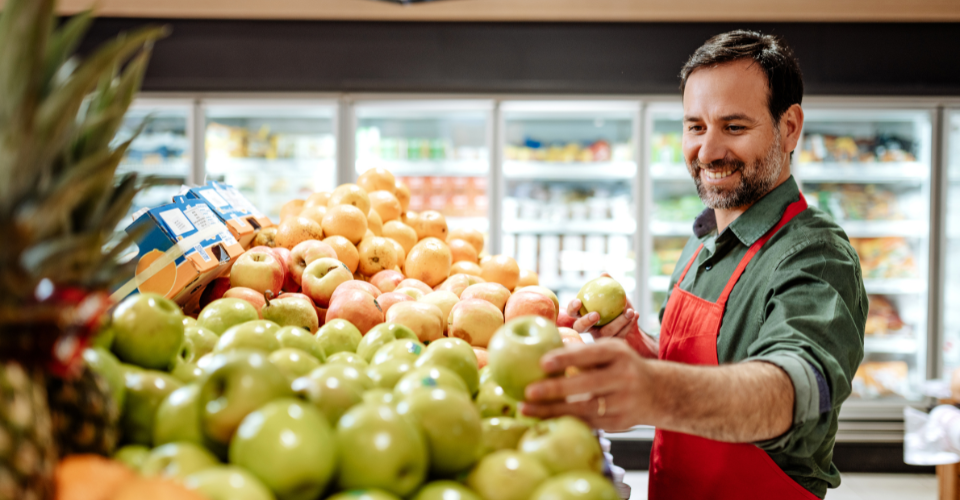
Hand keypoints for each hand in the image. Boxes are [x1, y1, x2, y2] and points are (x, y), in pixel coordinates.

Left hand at [521, 338, 651, 430]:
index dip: (567, 358)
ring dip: (552, 410)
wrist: (657, 392)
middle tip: (528, 391)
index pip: (591, 354)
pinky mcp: (619, 423)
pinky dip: (563, 421)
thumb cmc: (622, 365)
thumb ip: (583, 352)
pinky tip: (542, 418)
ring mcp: (623, 402)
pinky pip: (587, 423)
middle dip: (555, 389)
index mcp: (619, 354)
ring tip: (526, 409)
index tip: (542, 362)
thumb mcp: (610, 350)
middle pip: (586, 385)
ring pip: (584, 409)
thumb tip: (541, 347)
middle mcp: (624, 377)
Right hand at [564, 274, 637, 338]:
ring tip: (630, 311)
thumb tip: (604, 274)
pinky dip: (629, 324)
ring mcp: (600, 338)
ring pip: (606, 333)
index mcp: (582, 315)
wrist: (630, 321)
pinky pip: (620, 335)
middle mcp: (588, 329)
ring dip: (619, 321)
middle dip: (586, 321)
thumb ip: (608, 285)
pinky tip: (636, 315)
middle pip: (580, 328)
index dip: (572, 308)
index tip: (578, 301)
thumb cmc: (616, 304)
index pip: (572, 312)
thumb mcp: (613, 294)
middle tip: (597, 314)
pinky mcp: (612, 344)